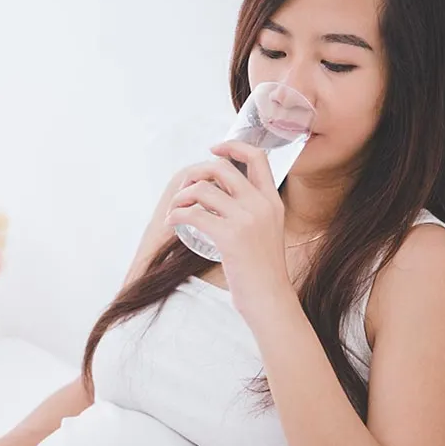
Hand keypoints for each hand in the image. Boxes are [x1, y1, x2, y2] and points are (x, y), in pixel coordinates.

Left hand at [164, 141, 291, 315]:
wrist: (270, 300)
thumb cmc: (262, 272)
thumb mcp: (267, 232)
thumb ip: (252, 213)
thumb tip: (219, 198)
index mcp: (272, 201)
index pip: (257, 157)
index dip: (232, 146)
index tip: (213, 149)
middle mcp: (262, 205)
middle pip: (221, 168)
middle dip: (195, 173)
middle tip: (184, 189)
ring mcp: (247, 220)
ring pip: (203, 189)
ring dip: (180, 197)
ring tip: (174, 211)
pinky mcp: (231, 237)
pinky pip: (193, 214)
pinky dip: (176, 215)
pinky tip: (172, 223)